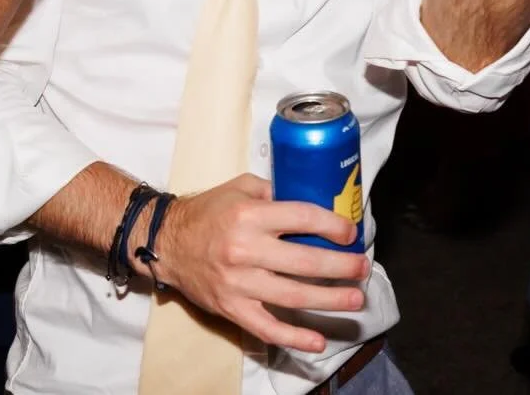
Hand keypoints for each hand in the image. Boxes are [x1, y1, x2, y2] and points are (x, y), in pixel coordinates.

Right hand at [148, 174, 369, 352]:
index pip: (301, 218)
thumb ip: (275, 192)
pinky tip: (318, 342)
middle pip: (304, 261)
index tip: (351, 233)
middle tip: (363, 267)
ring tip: (355, 299)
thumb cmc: (209, 211)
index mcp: (249, 216)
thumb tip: (314, 197)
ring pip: (292, 296)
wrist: (167, 243)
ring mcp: (238, 283)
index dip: (332, 225)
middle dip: (340, 266)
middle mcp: (245, 250)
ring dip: (328, 300)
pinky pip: (266, 328)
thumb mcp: (241, 187)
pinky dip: (293, 337)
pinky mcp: (231, 308)